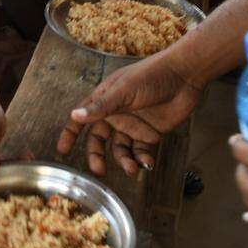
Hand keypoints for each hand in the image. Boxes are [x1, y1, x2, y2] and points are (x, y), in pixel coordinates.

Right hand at [58, 48, 204, 175]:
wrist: (185, 76)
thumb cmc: (151, 76)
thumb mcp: (124, 90)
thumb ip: (101, 106)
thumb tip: (74, 115)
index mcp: (105, 100)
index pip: (82, 118)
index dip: (70, 133)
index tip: (62, 150)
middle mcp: (116, 114)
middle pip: (99, 140)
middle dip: (97, 156)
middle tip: (99, 171)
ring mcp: (133, 125)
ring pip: (120, 149)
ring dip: (123, 161)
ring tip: (131, 169)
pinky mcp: (150, 134)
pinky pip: (140, 152)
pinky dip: (141, 159)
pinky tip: (147, 163)